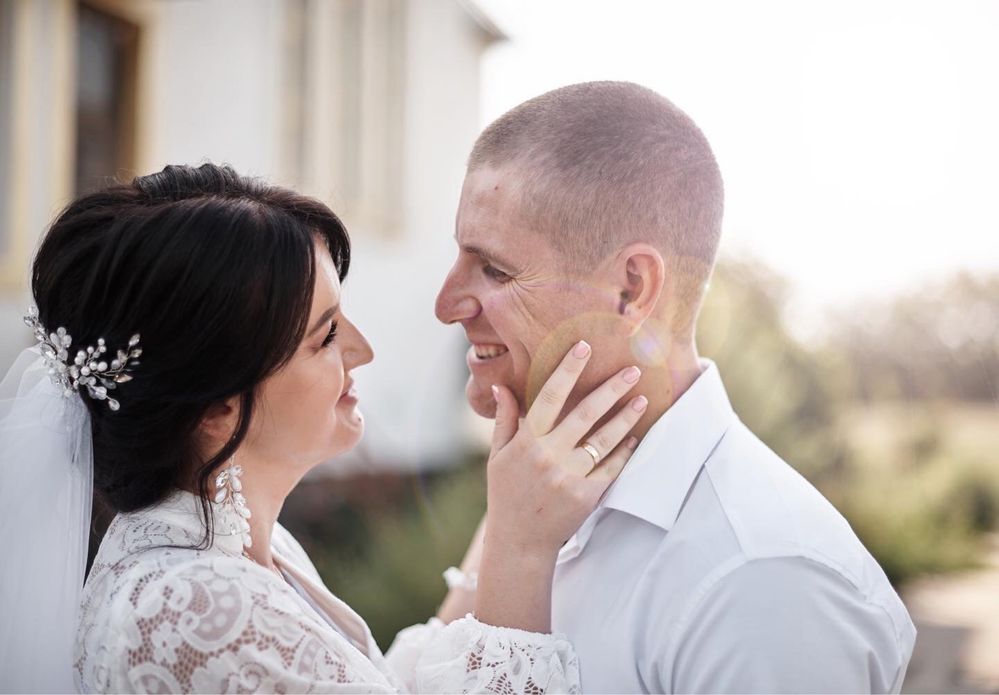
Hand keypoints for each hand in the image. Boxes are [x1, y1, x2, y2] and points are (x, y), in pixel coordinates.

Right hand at [485, 340, 645, 561]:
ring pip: (604, 439)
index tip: (583, 347)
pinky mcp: (587, 495)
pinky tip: (635, 435)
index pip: (549, 396)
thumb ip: (504, 420)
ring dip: (626, 417)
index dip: (567, 370)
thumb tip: (501, 387)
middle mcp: (549, 456)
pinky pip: (611, 467)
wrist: (520, 541)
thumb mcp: (498, 456)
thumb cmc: (506, 494)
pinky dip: (625, 451)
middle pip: (585, 413)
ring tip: (642, 398)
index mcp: (527, 442)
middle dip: (610, 388)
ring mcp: (570, 476)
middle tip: (632, 369)